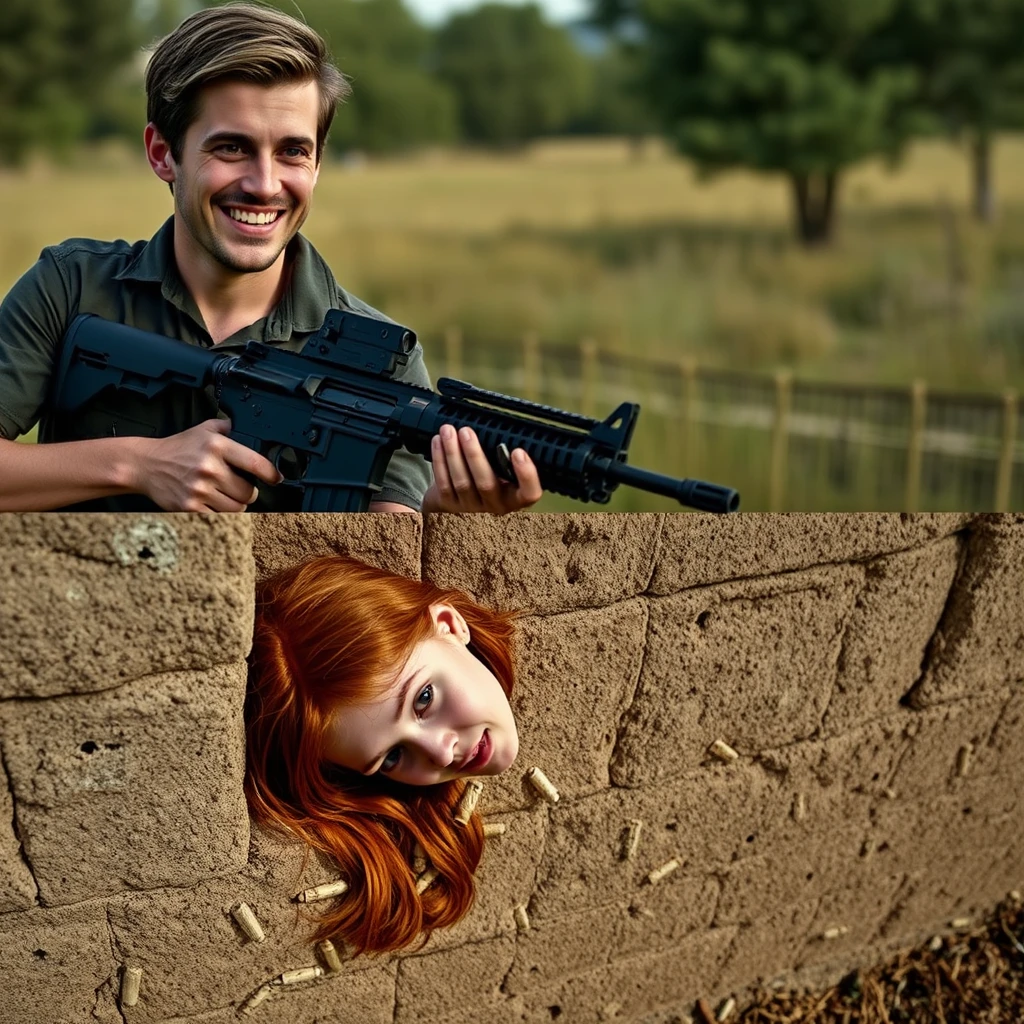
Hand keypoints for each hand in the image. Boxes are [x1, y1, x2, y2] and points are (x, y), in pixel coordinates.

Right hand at [130, 419, 282, 511]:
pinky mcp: (190, 507)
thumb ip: (225, 427)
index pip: (256, 463)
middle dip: (248, 492)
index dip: (271, 474)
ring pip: (236, 508)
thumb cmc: (176, 448)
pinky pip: (219, 517)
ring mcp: (200, 489)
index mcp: (217, 446)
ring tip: (226, 496)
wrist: (145, 465)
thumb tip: (242, 426)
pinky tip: (214, 504)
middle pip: (248, 492)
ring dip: (235, 505)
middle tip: (241, 488)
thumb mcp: (201, 430)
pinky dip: (220, 514)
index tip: (276, 479)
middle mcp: (210, 468)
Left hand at [421, 424, 542, 513]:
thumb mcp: (503, 468)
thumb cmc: (489, 473)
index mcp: (515, 496)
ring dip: (453, 453)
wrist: (460, 495)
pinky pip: (444, 482)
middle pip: (486, 484)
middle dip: (474, 455)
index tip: (519, 452)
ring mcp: (471, 507)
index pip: (529, 493)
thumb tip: (501, 426)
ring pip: (462, 482)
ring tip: (448, 431)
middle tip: (466, 431)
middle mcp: (496, 505)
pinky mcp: (450, 504)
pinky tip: (437, 441)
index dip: (527, 475)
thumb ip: (505, 455)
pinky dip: (440, 459)